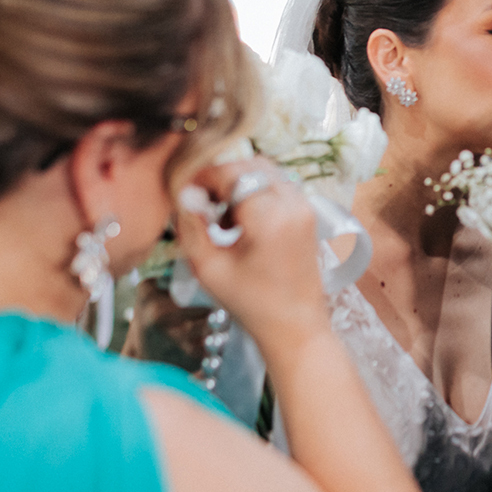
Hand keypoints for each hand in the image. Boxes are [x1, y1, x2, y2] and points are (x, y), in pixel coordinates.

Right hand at [173, 158, 326, 353]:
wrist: (296, 327)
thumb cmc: (251, 304)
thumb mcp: (209, 268)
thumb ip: (192, 226)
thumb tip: (183, 194)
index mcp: (270, 216)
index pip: (231, 173)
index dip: (203, 177)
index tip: (185, 192)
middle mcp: (293, 204)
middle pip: (250, 165)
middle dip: (222, 178)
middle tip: (203, 204)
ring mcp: (305, 207)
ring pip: (266, 172)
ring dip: (240, 184)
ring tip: (223, 219)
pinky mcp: (308, 214)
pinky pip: (278, 186)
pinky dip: (257, 193)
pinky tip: (242, 223)